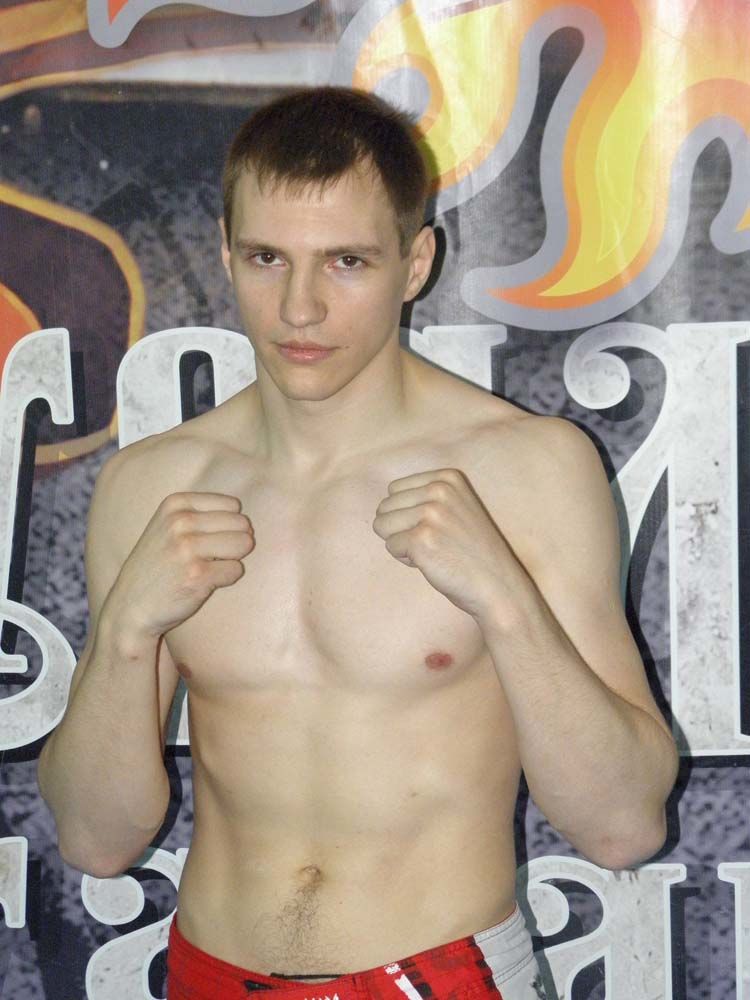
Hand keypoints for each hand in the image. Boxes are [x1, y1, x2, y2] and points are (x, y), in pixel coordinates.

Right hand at [105, 492, 254, 638]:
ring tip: (207, 568)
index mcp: (175, 504)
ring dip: (232, 559)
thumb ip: (204, 515)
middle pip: (242, 524)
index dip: (228, 526)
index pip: (233, 506)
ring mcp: (188, 547)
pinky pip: (237, 570)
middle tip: (208, 558)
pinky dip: (227, 579)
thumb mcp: (168, 526)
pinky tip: (204, 583)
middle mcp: (180, 521)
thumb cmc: (159, 565)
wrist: (130, 605)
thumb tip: (249, 525)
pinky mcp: (198, 574)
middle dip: (234, 542)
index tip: (205, 540)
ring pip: (244, 544)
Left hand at [372, 468, 521, 620]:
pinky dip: (406, 560)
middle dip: (402, 529)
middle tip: (436, 542)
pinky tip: (433, 562)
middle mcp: (439, 489)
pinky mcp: (420, 539)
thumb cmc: (472, 551)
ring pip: (382, 525)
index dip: (408, 514)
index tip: (438, 527)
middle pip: (385, 506)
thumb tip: (382, 504)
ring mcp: (430, 513)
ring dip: (402, 544)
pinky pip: (390, 547)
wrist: (497, 584)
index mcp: (448, 477)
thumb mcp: (457, 507)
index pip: (395, 490)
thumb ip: (427, 496)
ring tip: (434, 551)